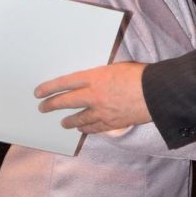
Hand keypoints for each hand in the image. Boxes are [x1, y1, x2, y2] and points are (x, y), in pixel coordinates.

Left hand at [34, 62, 148, 132]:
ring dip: (69, 121)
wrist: (156, 93)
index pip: (65, 82)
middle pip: (67, 101)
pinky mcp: (112, 122)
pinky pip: (95, 127)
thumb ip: (101, 75)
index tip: (39, 92)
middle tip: (43, 108)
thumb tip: (91, 80)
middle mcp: (94, 95)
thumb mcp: (116, 68)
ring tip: (63, 122)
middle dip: (52, 105)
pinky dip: (87, 128)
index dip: (50, 87)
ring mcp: (102, 111)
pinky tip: (82, 128)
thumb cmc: (140, 75)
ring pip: (79, 118)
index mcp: (95, 78)